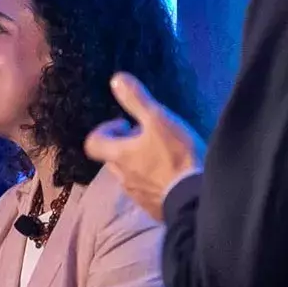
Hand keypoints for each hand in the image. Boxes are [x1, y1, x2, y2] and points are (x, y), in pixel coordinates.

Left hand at [83, 72, 202, 218]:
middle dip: (125, 145)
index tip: (125, 124)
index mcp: (118, 155)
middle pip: (112, 158)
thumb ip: (136, 100)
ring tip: (162, 154)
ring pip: (129, 174)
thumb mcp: (158, 119)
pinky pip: (145, 190)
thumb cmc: (175, 156)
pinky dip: (151, 180)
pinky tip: (171, 174)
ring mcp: (136, 195)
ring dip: (138, 162)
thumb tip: (116, 80)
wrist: (195, 198)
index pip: (92, 143)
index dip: (104, 130)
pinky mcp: (153, 207)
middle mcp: (122, 177)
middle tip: (147, 136)